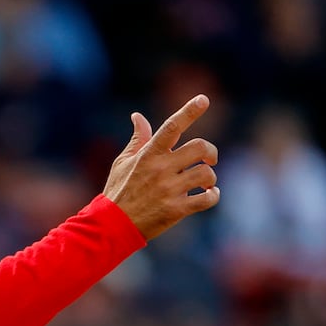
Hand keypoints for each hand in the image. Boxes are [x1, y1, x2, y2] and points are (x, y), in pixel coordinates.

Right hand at [103, 94, 219, 239]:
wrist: (111, 226)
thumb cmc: (118, 192)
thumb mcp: (122, 163)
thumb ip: (137, 140)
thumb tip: (138, 116)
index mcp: (148, 155)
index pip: (171, 126)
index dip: (189, 111)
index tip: (203, 99)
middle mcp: (161, 169)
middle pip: (199, 147)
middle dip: (211, 152)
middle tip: (209, 159)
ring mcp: (169, 190)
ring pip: (206, 173)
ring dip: (210, 177)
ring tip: (204, 183)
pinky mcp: (176, 210)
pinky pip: (207, 199)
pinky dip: (213, 196)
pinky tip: (208, 195)